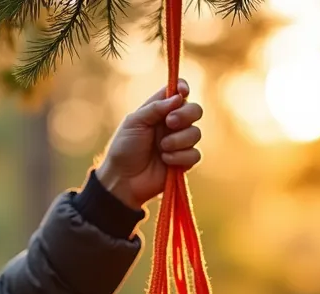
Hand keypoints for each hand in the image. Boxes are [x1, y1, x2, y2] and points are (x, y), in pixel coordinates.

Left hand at [95, 79, 203, 209]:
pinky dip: (180, 157)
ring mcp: (179, 143)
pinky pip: (195, 154)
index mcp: (160, 111)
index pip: (178, 93)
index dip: (183, 89)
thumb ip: (155, 108)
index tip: (183, 91)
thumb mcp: (134, 122)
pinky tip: (165, 161)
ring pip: (196, 133)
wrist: (123, 179)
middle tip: (169, 123)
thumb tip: (179, 97)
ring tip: (162, 148)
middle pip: (195, 110)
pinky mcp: (184, 162)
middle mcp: (173, 125)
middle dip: (185, 115)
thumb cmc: (124, 148)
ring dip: (178, 140)